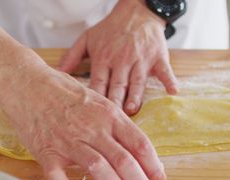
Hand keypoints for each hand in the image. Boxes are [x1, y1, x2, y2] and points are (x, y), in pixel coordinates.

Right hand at [0, 65, 166, 179]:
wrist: (25, 81)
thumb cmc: (61, 90)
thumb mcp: (95, 100)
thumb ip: (113, 124)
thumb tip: (133, 149)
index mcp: (108, 114)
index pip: (139, 143)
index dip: (154, 166)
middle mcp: (92, 127)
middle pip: (124, 160)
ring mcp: (68, 139)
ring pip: (99, 168)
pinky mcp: (45, 150)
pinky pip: (57, 176)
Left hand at [58, 0, 177, 114]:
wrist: (137, 11)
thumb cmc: (111, 29)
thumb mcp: (88, 39)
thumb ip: (72, 56)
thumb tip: (57, 73)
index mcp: (104, 58)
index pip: (98, 81)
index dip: (95, 98)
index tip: (91, 114)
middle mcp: (122, 60)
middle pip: (118, 85)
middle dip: (115, 101)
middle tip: (111, 119)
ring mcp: (141, 59)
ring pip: (138, 81)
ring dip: (136, 95)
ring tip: (133, 109)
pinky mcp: (158, 57)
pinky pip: (165, 71)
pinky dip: (169, 81)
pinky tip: (172, 92)